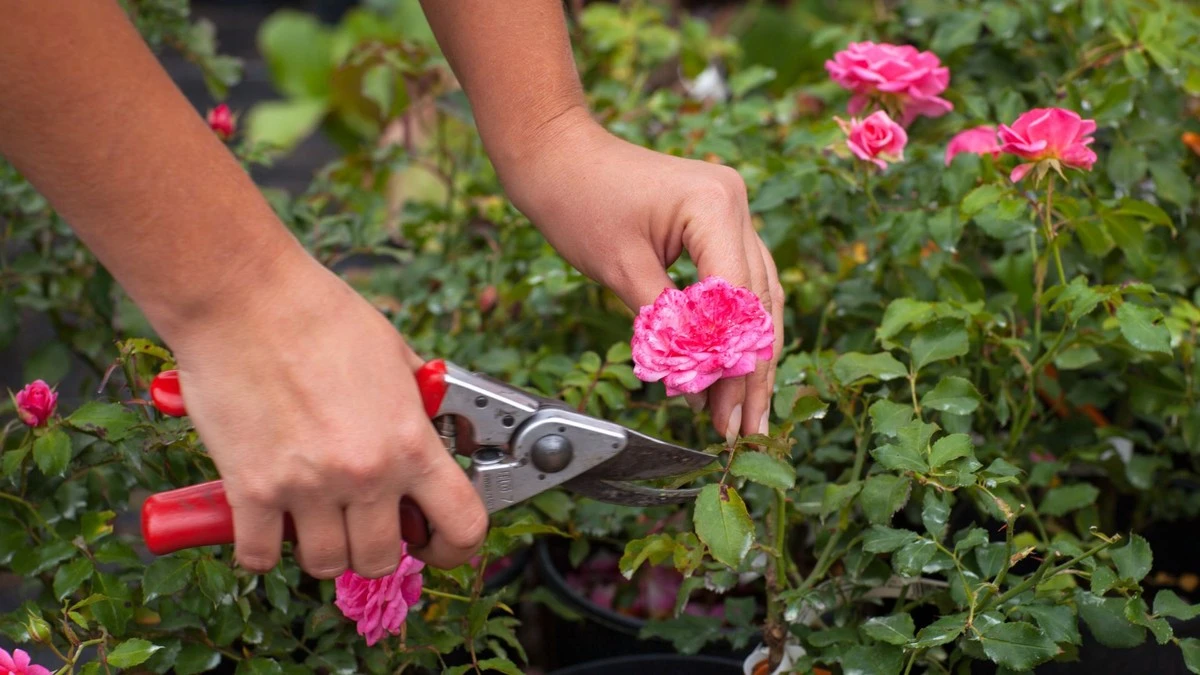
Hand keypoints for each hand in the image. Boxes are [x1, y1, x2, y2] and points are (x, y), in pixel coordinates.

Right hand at [168, 251, 487, 575]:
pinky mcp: (251, 490)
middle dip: (377, 546)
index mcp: (410, 441)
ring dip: (323, 548)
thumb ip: (416, 405)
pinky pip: (259, 556)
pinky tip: (265, 522)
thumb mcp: (395, 355)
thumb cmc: (318, 313)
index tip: (437, 543)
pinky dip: (261, 548)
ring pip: (327, 564)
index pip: (462, 526)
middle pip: (383, 559)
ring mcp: (307, 487)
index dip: (454, 547)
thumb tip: (432, 429)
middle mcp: (366, 473)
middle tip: (363, 522)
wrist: (244, 297)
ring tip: (315, 517)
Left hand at [494, 110, 784, 439]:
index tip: (722, 412)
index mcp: (714, 206)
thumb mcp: (620, 269)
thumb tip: (696, 383)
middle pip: (756, 303)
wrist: (557, 152)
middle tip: (742, 429)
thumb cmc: (577, 200)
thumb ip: (664, 326)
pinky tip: (732, 369)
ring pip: (757, 296)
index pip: (737, 300)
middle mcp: (735, 203)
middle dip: (749, 372)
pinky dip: (733, 326)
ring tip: (744, 413)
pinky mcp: (718, 221)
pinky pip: (738, 281)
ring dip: (748, 356)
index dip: (731, 362)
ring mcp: (731, 209)